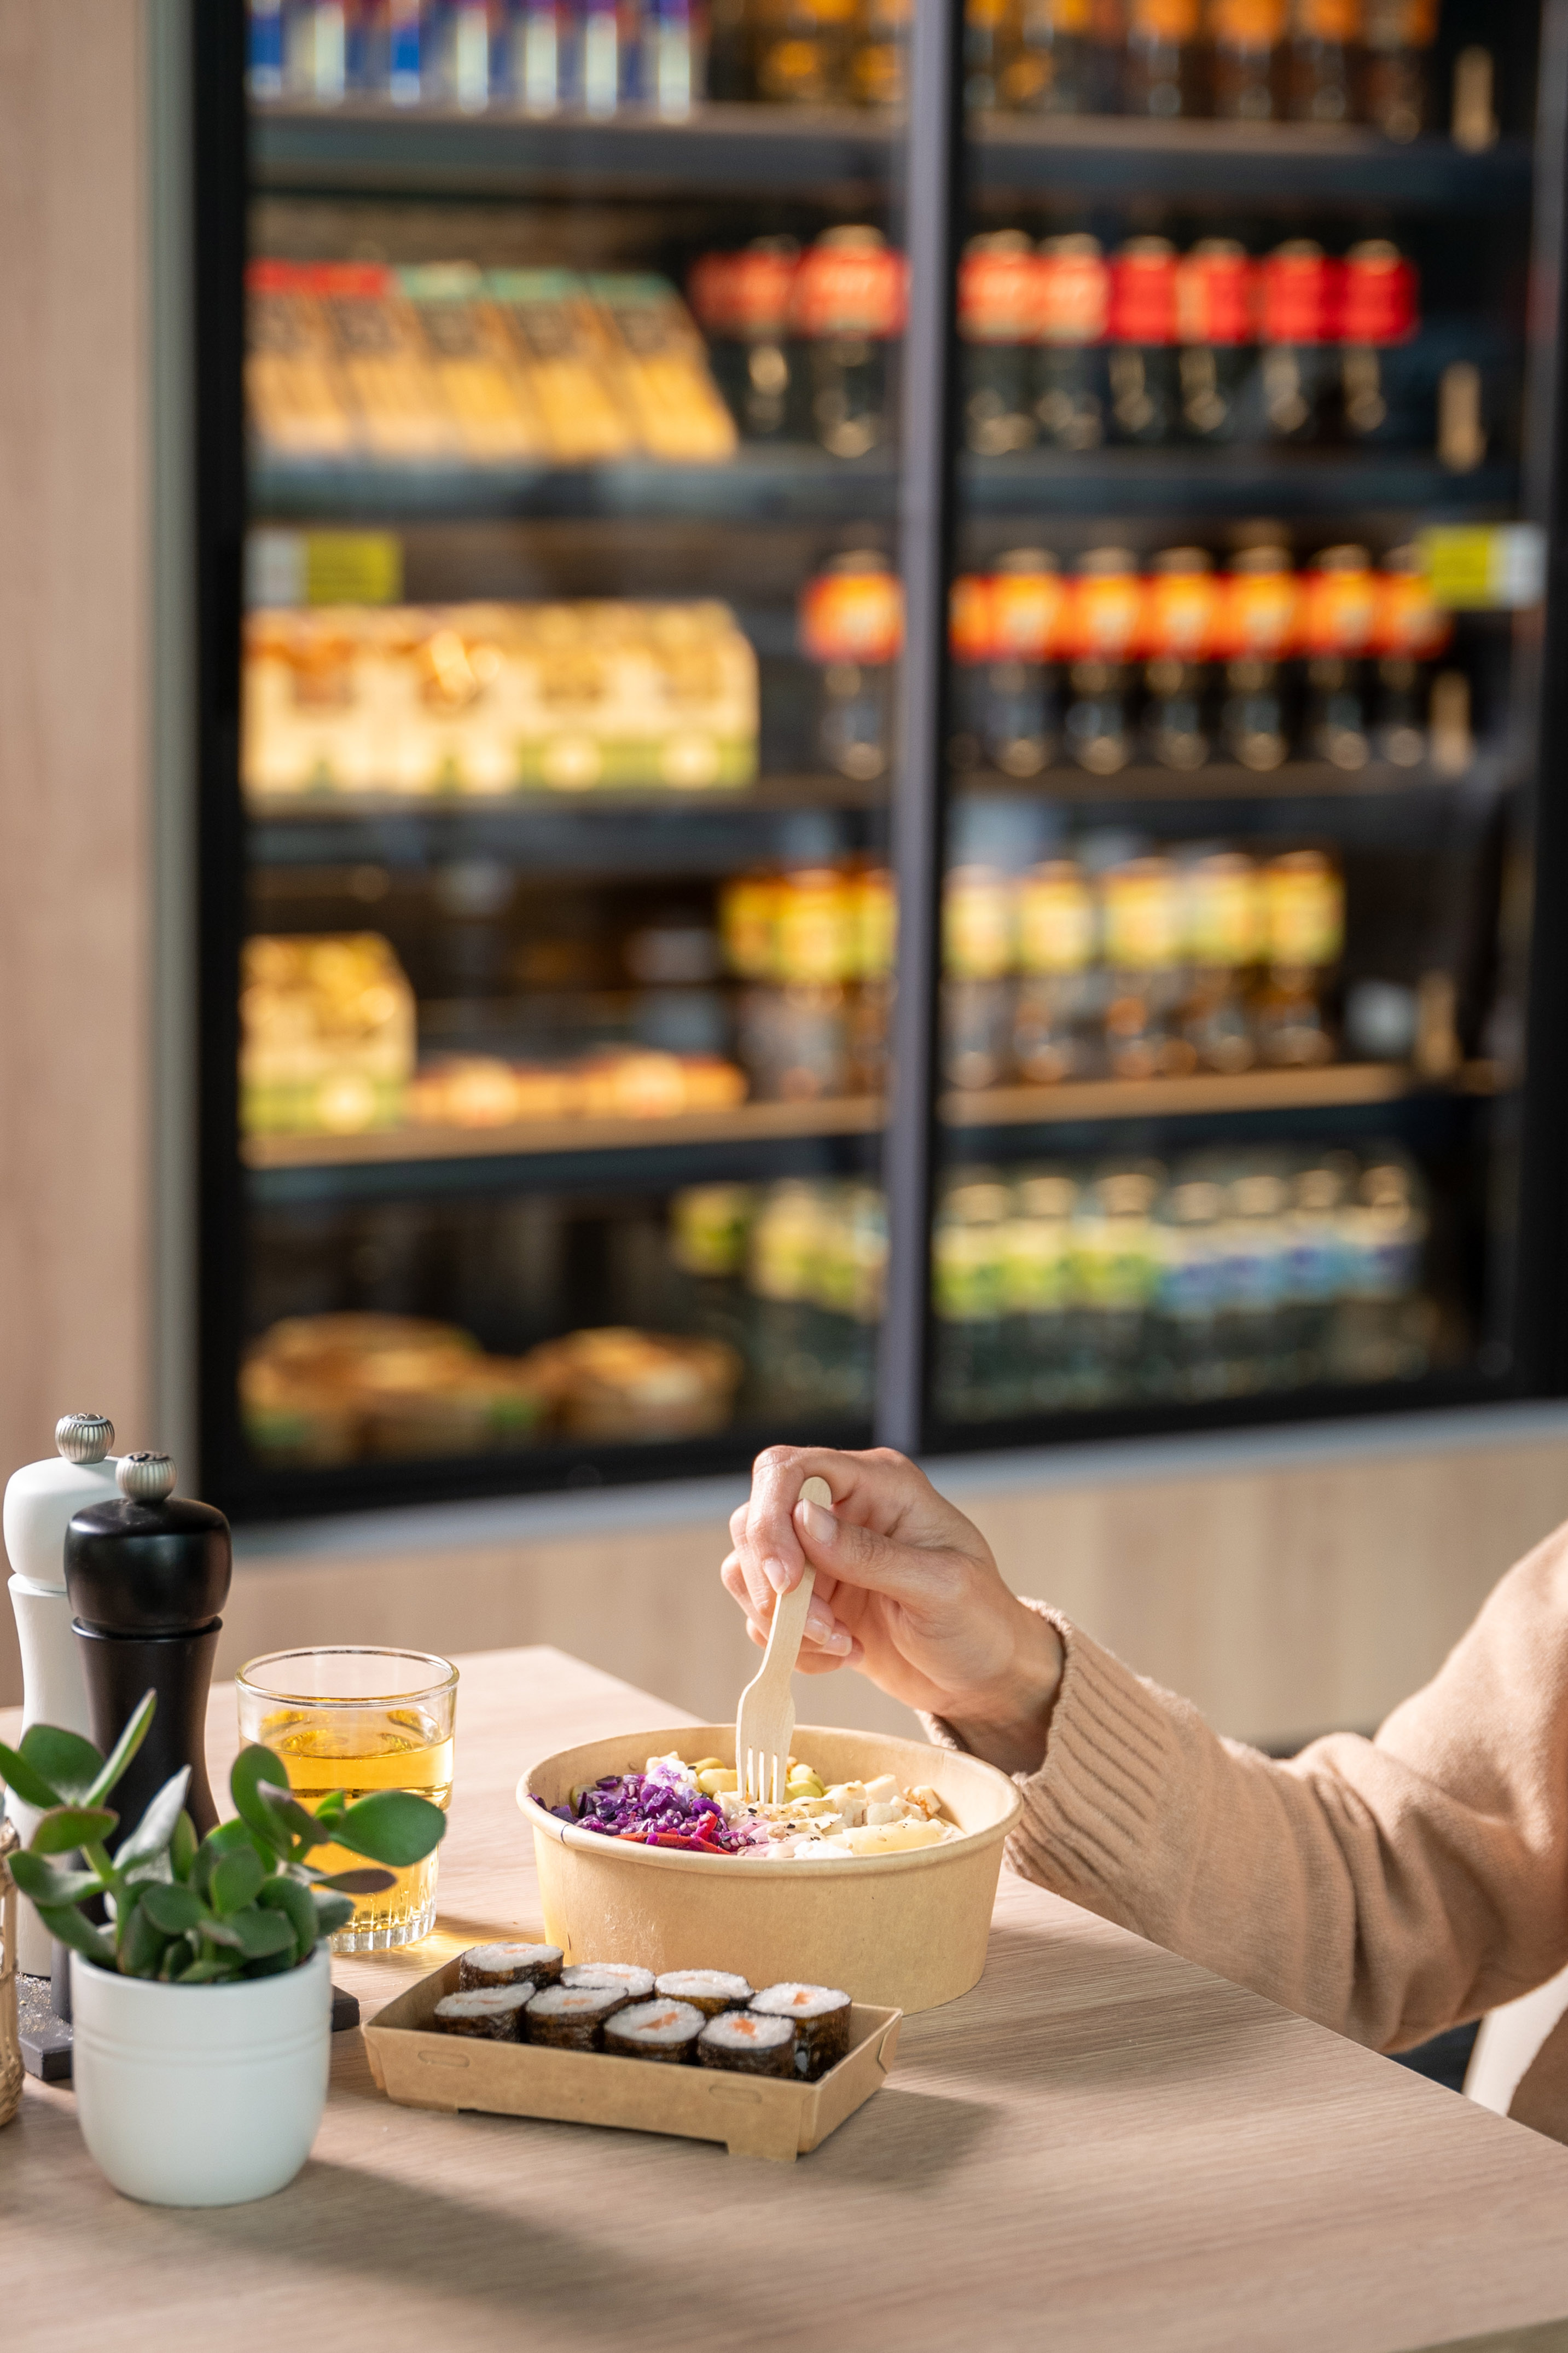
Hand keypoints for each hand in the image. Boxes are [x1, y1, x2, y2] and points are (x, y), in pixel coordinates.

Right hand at [721, 1446, 1063, 1776]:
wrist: (983, 1677)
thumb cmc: (979, 1620)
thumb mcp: (940, 1586)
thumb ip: (870, 1553)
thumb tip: (803, 1519)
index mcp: (879, 1483)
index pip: (790, 1470)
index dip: (771, 1519)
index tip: (785, 1581)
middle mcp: (840, 1509)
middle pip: (755, 1519)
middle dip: (775, 1584)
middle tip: (824, 1629)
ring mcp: (821, 1555)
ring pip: (749, 1569)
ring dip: (784, 1621)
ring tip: (843, 1645)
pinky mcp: (810, 1598)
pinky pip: (764, 1614)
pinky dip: (791, 1645)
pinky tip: (843, 1656)